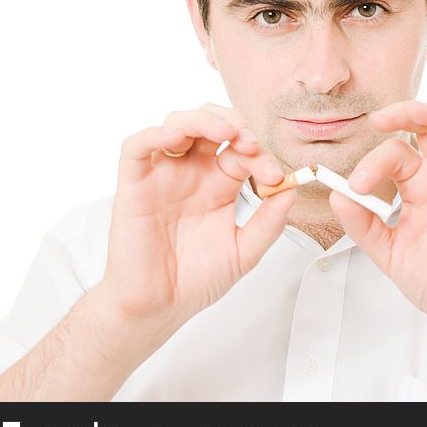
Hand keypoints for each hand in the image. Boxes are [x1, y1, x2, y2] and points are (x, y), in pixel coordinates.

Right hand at [101, 103, 294, 337]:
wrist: (159, 306)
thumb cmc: (195, 280)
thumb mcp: (244, 252)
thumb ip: (269, 223)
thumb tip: (291, 191)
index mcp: (219, 184)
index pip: (241, 150)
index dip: (259, 153)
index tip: (273, 174)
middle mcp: (192, 173)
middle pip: (211, 125)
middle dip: (234, 123)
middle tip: (250, 142)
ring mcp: (163, 175)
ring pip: (177, 124)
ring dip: (202, 119)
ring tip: (225, 133)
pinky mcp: (135, 184)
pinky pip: (137, 146)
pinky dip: (155, 134)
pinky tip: (176, 137)